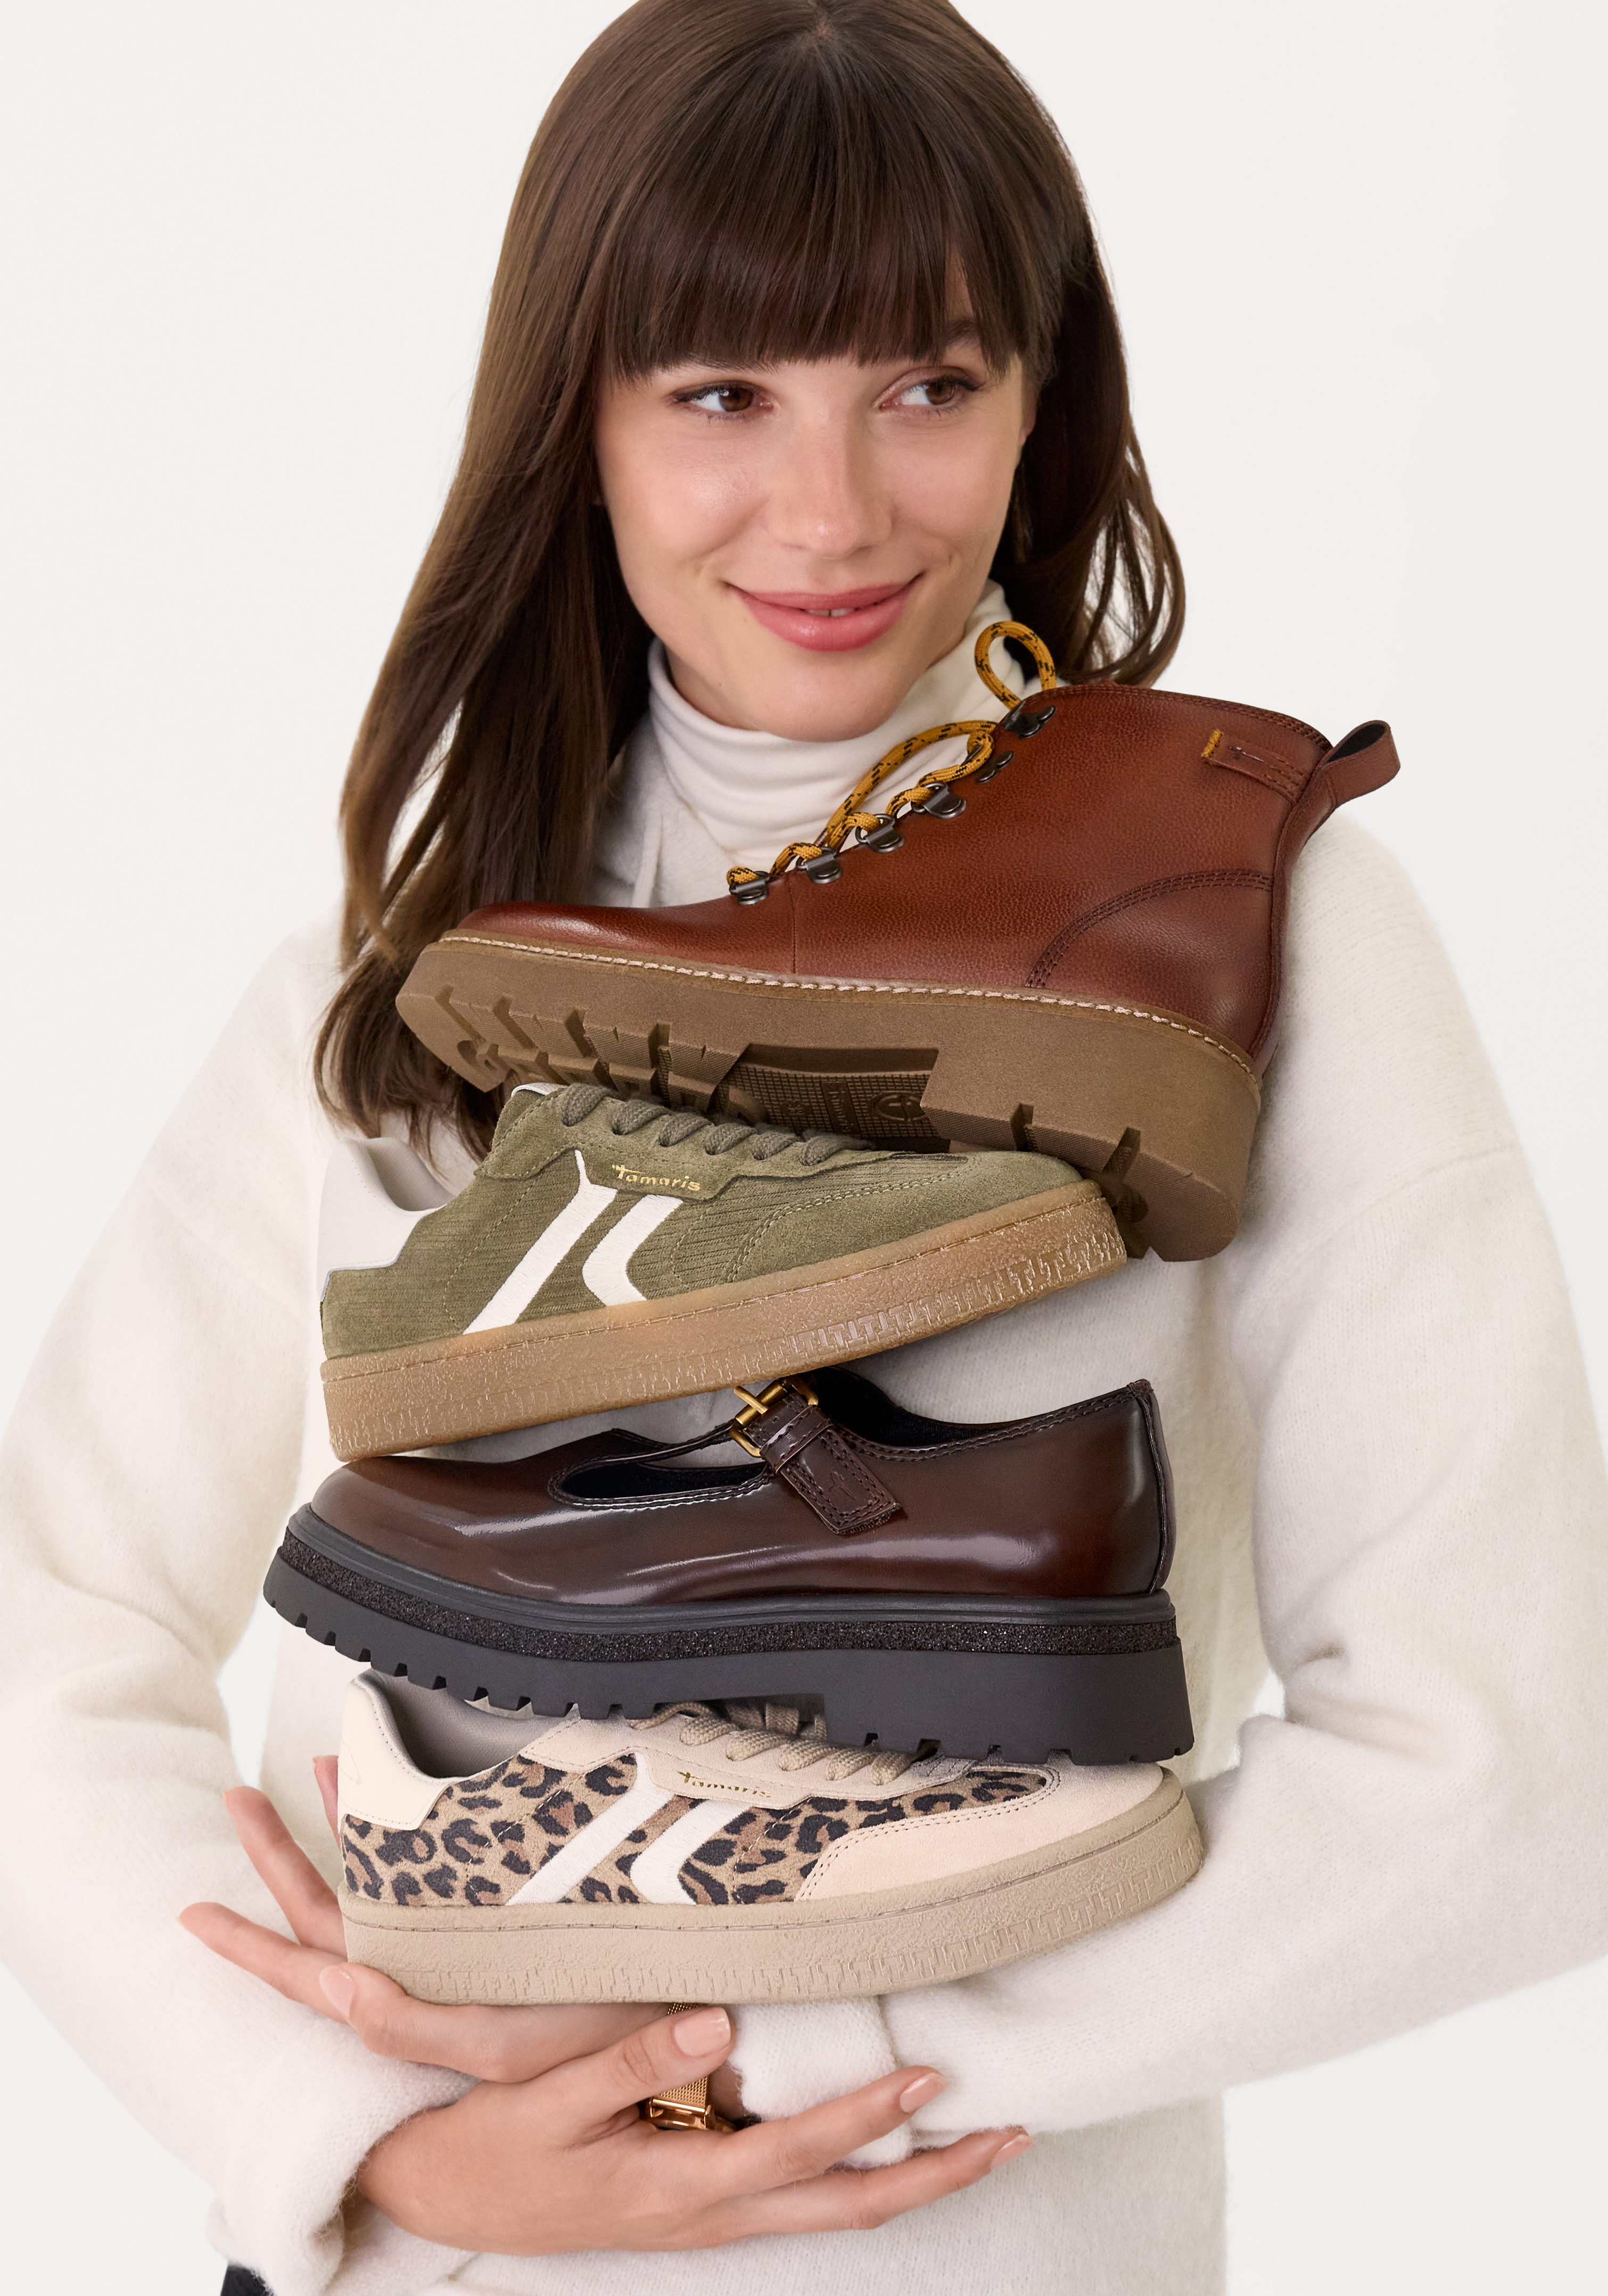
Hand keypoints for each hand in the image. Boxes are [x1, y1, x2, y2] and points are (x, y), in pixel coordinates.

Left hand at [181, 1763, 657, 2082]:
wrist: (669, 2025)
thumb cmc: (582, 2043)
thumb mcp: (493, 2045)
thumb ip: (407, 2021)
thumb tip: (328, 1988)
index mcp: (405, 1999)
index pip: (301, 1969)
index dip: (244, 1944)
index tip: (187, 1912)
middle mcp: (418, 1966)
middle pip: (323, 1907)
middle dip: (275, 1853)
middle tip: (236, 1796)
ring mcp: (453, 1938)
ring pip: (372, 1879)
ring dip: (337, 1824)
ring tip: (319, 1764)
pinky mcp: (494, 1913)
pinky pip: (425, 1869)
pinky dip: (400, 1827)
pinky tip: (405, 1790)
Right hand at [181, 1764, 1030, 2252]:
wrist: (441, 2199)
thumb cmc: (494, 2149)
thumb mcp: (548, 2099)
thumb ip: (633, 2055)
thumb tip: (719, 2018)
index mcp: (679, 2186)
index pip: (802, 2151)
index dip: (871, 2114)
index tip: (933, 2074)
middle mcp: (708, 2212)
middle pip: (847, 2204)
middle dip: (933, 2176)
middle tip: (1010, 2135)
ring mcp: (707, 2216)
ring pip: (832, 2207)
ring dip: (908, 2178)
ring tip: (975, 2139)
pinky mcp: (698, 2202)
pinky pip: (798, 2194)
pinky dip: (855, 2170)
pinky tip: (880, 2140)